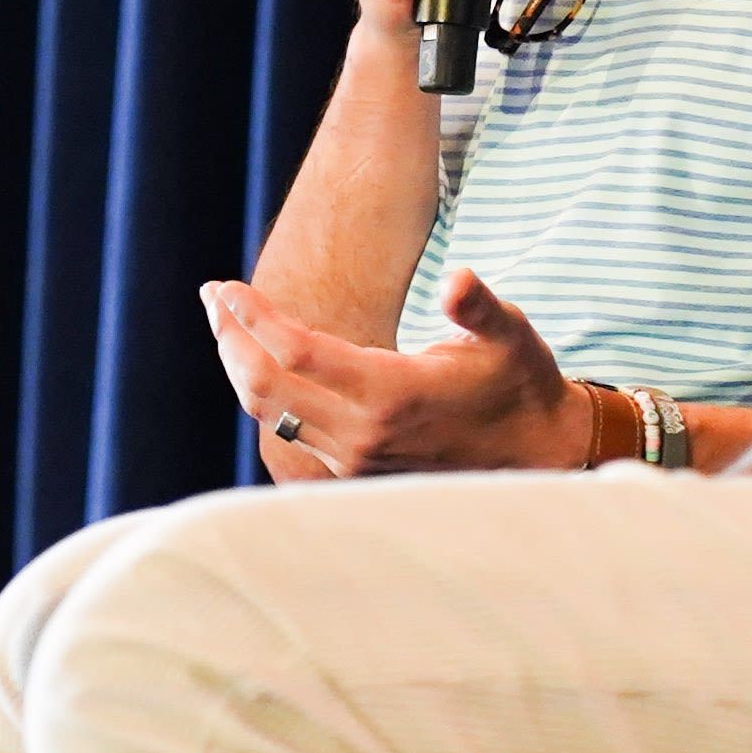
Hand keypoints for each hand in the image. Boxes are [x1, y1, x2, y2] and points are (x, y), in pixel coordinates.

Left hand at [204, 268, 598, 476]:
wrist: (538, 455)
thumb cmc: (520, 383)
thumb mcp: (510, 335)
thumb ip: (478, 307)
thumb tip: (458, 278)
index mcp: (392, 393)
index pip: (296, 352)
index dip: (254, 317)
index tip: (225, 286)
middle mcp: (364, 433)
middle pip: (265, 386)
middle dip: (230, 337)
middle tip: (212, 296)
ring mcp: (355, 460)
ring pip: (272, 413)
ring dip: (240, 366)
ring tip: (226, 322)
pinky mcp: (354, 474)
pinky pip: (290, 432)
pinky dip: (265, 394)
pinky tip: (260, 363)